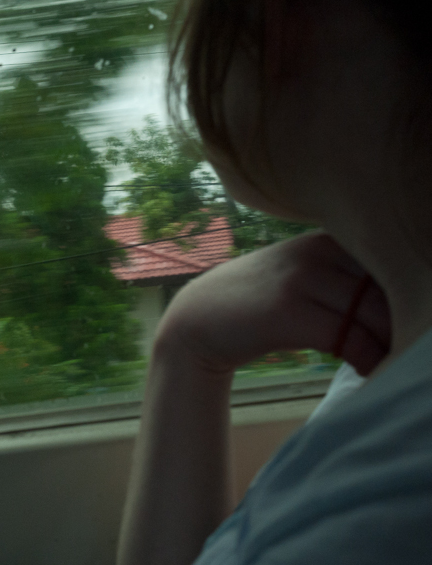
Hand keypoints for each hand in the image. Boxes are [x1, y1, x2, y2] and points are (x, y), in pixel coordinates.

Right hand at [154, 231, 390, 376]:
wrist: (198, 318)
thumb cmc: (259, 302)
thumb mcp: (303, 275)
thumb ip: (347, 279)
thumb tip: (408, 302)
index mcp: (330, 238)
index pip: (395, 264)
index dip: (413, 296)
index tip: (412, 322)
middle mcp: (319, 250)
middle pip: (394, 288)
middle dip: (410, 323)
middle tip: (412, 352)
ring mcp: (300, 278)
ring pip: (377, 314)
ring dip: (394, 346)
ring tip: (397, 365)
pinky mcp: (287, 311)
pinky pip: (350, 339)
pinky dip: (368, 360)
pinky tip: (367, 371)